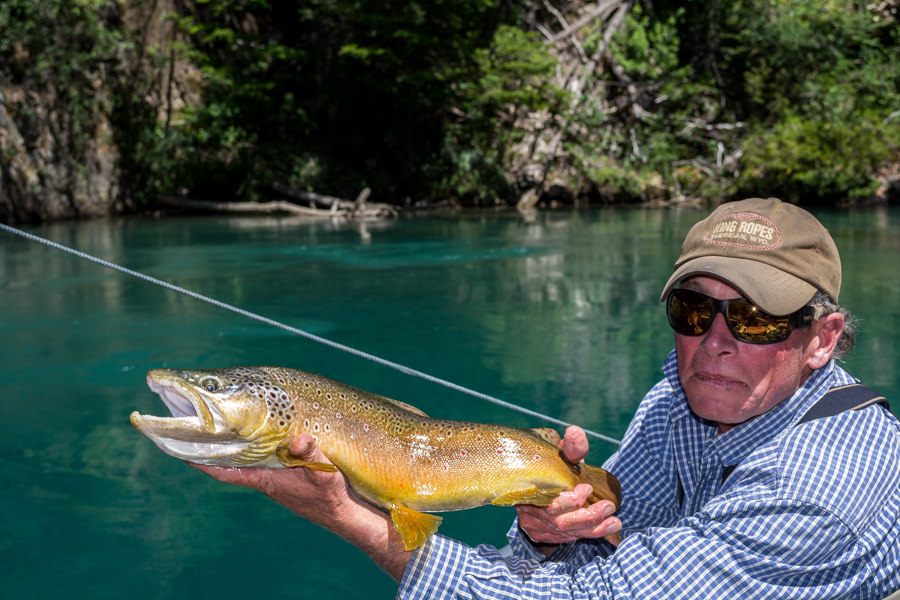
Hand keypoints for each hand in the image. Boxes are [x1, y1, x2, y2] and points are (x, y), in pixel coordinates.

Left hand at [190, 434, 354, 522]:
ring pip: (245, 458)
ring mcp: (273, 476)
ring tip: (217, 423)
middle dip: (213, 446)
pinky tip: (256, 434)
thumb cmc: (329, 496)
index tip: (180, 449)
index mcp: (265, 479)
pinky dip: (252, 446)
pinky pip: (260, 458)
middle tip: (194, 424)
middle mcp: (264, 477)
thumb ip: (310, 454)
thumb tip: (299, 439)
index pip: (226, 470)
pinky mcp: (284, 474)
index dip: (203, 461)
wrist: (343, 514)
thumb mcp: (322, 473)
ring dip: (232, 444)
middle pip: (231, 461)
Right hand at [516, 426, 621, 553]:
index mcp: (530, 484)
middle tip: (609, 506)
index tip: (588, 489)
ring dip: (593, 526)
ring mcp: (534, 523)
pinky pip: (568, 538)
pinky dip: (591, 532)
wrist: (542, 482)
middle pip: (557, 519)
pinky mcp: (543, 534)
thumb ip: (572, 448)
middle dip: (586, 515)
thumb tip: (575, 432)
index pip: (546, 499)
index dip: (568, 500)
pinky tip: (609, 526)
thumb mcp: (564, 455)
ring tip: (614, 519)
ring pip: (565, 530)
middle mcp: (528, 507)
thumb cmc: (556, 466)